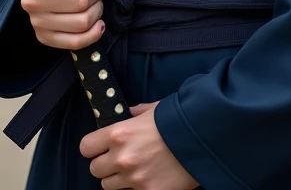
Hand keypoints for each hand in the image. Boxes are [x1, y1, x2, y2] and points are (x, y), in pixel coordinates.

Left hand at [80, 101, 199, 189]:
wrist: (204, 139)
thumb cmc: (178, 120)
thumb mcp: (153, 109)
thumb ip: (135, 113)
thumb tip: (126, 113)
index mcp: (119, 133)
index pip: (85, 147)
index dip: (93, 148)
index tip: (100, 147)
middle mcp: (122, 158)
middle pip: (95, 170)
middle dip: (105, 164)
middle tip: (118, 159)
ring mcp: (135, 179)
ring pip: (109, 186)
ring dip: (118, 179)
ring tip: (134, 169)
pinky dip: (136, 188)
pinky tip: (147, 178)